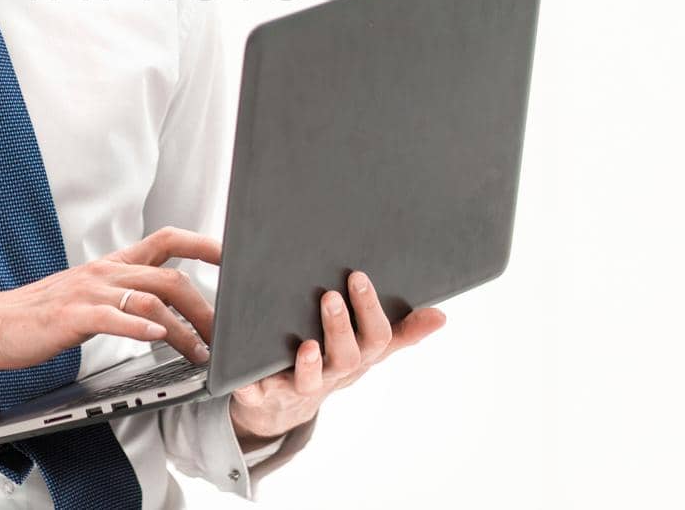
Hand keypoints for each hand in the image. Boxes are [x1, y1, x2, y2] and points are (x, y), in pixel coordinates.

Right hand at [0, 226, 220, 376]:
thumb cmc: (43, 313)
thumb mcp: (90, 293)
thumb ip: (125, 292)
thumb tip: (166, 308)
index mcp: (112, 265)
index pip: (166, 240)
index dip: (202, 243)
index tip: (233, 255)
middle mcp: (106, 272)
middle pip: (169, 278)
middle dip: (205, 307)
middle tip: (224, 334)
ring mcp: (89, 292)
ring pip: (150, 300)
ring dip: (183, 329)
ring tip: (199, 353)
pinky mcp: (72, 316)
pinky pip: (113, 317)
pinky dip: (140, 328)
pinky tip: (158, 339)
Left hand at [228, 270, 445, 444]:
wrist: (283, 408)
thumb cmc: (331, 364)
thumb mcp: (366, 349)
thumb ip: (402, 332)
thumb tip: (441, 315)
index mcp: (357, 357)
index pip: (375, 338)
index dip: (369, 309)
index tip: (358, 276)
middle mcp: (333, 374)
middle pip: (345, 358)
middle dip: (339, 328)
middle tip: (330, 296)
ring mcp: (298, 387)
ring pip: (309, 380)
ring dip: (309, 364)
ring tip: (306, 344)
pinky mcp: (264, 397)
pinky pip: (256, 395)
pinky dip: (249, 388)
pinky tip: (243, 378)